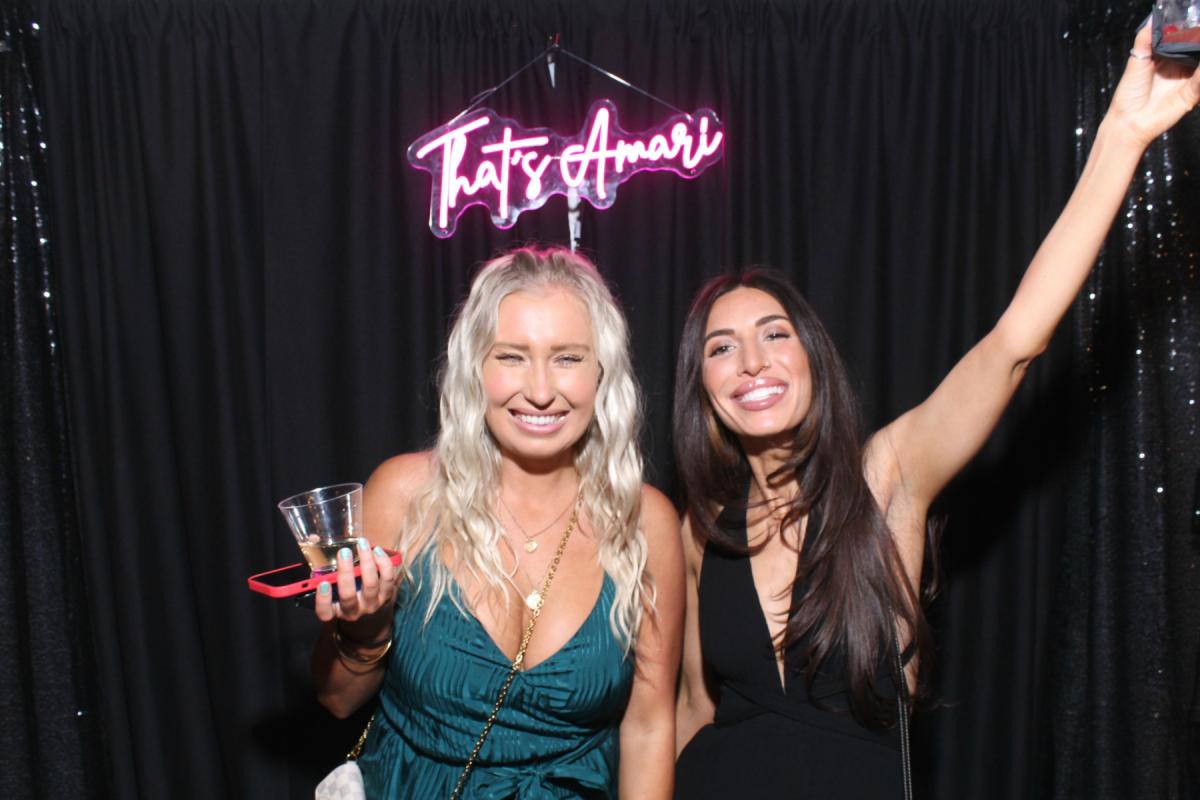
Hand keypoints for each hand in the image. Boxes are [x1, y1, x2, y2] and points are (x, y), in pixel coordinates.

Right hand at [313, 538, 399, 639]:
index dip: (323, 600)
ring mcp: (372, 604)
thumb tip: (313, 540)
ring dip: (367, 562)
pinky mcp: (387, 596)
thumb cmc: (347, 592)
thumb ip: (324, 570)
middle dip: (346, 573)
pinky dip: (383, 563)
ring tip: (362, 545)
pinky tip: (377, 550)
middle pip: (349, 596)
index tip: (323, 583)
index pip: (325, 612)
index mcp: (336, 611)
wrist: (372, 611)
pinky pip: (388, 580)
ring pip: (371, 585)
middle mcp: (354, 611)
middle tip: (344, 552)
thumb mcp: (334, 588)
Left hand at [1106, 23, 1199, 147]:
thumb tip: (1153, 20)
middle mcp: (1180, 68)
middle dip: (1198, 41)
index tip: (1195, 21)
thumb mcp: (1137, 61)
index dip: (1190, 31)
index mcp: (1167, 58)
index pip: (1184, 40)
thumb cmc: (1129, 94)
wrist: (1128, 121)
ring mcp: (1187, 80)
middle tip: (1199, 29)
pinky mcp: (1191, 94)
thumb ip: (1146, 40)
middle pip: (1196, 50)